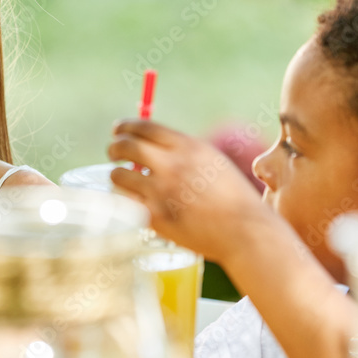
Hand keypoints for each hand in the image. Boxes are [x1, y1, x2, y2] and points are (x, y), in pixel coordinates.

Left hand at [107, 119, 270, 263]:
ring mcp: (161, 193)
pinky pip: (125, 203)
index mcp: (188, 148)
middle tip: (113, 152)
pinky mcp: (155, 217)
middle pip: (126, 146)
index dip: (126, 126)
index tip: (118, 129)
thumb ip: (185, 152)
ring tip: (122, 179)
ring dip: (117, 176)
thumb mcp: (213, 161)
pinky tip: (129, 201)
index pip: (144, 127)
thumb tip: (155, 147)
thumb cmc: (233, 198)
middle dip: (114, 147)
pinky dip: (124, 200)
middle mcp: (172, 166)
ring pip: (119, 176)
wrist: (244, 231)